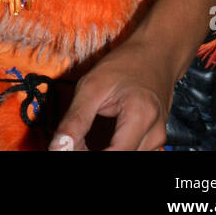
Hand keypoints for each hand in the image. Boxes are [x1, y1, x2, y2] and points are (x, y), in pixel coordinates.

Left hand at [49, 38, 175, 151]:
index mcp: (141, 116)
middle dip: (92, 156)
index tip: (68, 148)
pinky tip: (97, 143)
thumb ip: (75, 120)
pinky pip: (131, 155)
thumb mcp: (92, 86)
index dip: (86, 156)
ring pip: (127, 160)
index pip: (113, 156)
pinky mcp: (155, 142)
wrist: (155, 54)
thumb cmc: (124, 64)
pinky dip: (112, 152)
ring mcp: (158, 140)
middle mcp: (155, 133)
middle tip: (72, 143)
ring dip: (102, 155)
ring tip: (83, 141)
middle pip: (121, 160)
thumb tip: (57, 149)